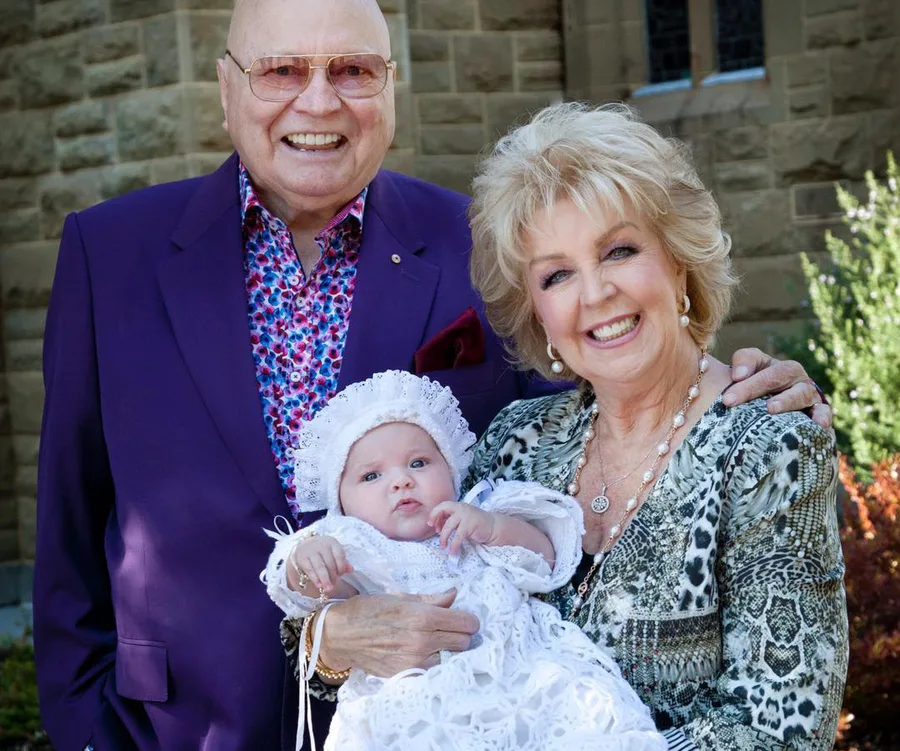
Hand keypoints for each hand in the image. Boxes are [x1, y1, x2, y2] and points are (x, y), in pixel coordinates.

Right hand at [288, 536, 352, 594]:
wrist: (305, 544)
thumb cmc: (324, 551)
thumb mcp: (334, 553)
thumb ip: (343, 562)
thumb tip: (351, 570)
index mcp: (332, 543)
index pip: (339, 554)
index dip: (342, 566)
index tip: (341, 575)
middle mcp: (322, 545)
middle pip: (330, 563)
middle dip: (333, 576)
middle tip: (334, 585)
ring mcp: (311, 551)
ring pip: (320, 567)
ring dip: (325, 579)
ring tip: (329, 589)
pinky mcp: (302, 558)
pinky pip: (310, 570)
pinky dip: (315, 579)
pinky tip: (319, 585)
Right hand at [319, 590, 479, 675]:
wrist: (341, 635)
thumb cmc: (369, 610)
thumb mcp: (400, 597)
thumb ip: (431, 599)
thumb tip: (454, 594)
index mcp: (422, 617)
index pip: (466, 623)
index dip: (469, 619)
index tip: (465, 618)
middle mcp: (422, 641)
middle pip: (464, 642)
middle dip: (461, 634)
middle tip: (451, 628)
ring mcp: (415, 661)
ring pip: (452, 658)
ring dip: (449, 650)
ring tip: (437, 641)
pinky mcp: (406, 674)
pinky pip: (433, 670)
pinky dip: (435, 662)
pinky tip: (425, 653)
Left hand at [429, 502, 495, 554]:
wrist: (493, 526)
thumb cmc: (476, 524)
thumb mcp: (462, 519)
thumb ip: (451, 520)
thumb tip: (437, 527)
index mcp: (458, 506)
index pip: (442, 505)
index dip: (434, 514)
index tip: (431, 524)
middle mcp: (461, 508)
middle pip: (443, 509)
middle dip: (435, 518)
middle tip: (434, 530)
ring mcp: (466, 516)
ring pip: (448, 525)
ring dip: (443, 537)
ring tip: (443, 546)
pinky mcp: (470, 525)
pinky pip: (458, 537)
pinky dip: (453, 545)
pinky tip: (452, 551)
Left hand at [723, 347, 831, 428]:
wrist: (781, 412)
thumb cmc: (758, 394)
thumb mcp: (744, 377)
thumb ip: (740, 366)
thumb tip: (737, 375)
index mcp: (776, 366)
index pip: (756, 361)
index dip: (743, 370)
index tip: (728, 389)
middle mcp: (794, 377)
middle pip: (777, 375)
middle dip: (753, 387)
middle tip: (731, 400)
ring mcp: (808, 394)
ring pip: (800, 393)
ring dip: (786, 400)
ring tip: (771, 408)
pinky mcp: (820, 412)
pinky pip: (824, 413)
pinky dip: (822, 417)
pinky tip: (818, 425)